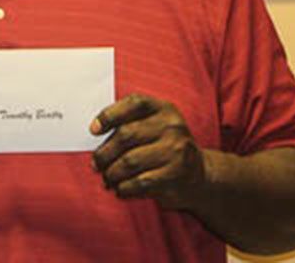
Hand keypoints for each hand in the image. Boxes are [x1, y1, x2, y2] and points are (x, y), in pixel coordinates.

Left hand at [90, 94, 205, 211]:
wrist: (200, 175)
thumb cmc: (165, 148)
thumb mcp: (155, 127)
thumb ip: (130, 123)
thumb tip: (95, 133)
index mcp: (164, 109)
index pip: (134, 103)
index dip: (110, 115)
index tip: (93, 130)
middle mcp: (172, 126)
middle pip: (126, 135)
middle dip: (104, 153)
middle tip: (96, 164)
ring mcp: (175, 151)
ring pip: (130, 161)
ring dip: (111, 173)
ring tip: (107, 179)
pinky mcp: (175, 175)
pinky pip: (139, 182)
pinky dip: (124, 188)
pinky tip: (120, 190)